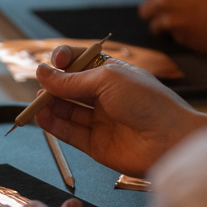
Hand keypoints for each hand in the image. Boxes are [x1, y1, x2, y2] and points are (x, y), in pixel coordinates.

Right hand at [35, 46, 206, 176]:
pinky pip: (69, 132)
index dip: (64, 61)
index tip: (54, 61)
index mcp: (112, 74)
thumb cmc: (147, 103)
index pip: (81, 63)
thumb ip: (72, 80)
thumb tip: (42, 73)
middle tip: (39, 86)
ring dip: (49, 106)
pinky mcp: (95, 144)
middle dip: (53, 85)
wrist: (169, 139)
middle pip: (70, 88)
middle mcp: (105, 96)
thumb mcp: (107, 80)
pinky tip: (41, 117)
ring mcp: (100, 120)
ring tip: (36, 103)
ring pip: (67, 111)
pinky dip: (53, 125)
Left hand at [130, 0, 206, 54]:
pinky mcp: (180, 39)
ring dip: (167, 24)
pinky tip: (197, 27)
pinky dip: (180, 34)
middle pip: (144, 10)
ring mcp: (171, 21)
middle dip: (156, 10)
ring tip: (188, 17)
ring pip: (155, 27)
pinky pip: (172, 37)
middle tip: (176, 7)